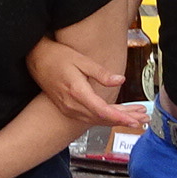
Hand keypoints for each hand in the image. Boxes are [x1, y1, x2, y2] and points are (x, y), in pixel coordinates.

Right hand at [27, 36, 142, 131]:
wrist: (36, 60)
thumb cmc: (58, 57)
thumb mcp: (81, 60)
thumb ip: (101, 73)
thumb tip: (120, 80)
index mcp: (77, 92)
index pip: (102, 110)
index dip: (120, 117)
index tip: (134, 120)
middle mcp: (72, 104)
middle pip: (102, 118)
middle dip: (123, 120)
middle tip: (141, 120)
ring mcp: (68, 108)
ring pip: (96, 119)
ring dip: (115, 120)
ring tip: (134, 117)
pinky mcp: (68, 108)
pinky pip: (89, 117)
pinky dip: (104, 118)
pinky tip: (115, 116)